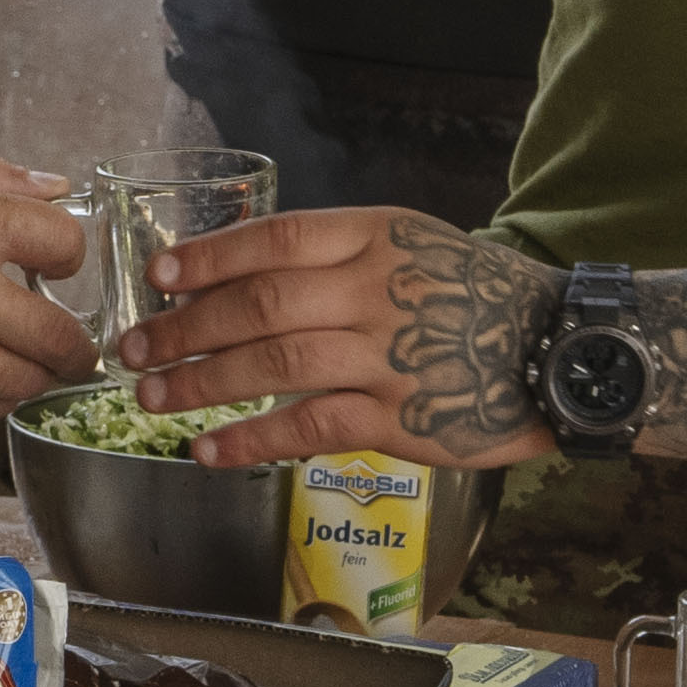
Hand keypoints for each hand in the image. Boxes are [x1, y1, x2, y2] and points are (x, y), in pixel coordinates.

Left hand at [131, 206, 545, 468]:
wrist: (554, 350)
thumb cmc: (469, 297)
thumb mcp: (409, 246)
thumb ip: (333, 257)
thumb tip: (232, 278)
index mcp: (376, 237)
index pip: (276, 239)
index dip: (210, 258)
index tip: (160, 277)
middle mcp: (378, 290)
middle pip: (261, 303)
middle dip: (184, 329)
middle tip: (132, 350)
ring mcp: (389, 355)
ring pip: (276, 364)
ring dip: (203, 383)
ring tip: (152, 399)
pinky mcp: (401, 417)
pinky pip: (310, 426)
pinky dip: (252, 438)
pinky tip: (209, 449)